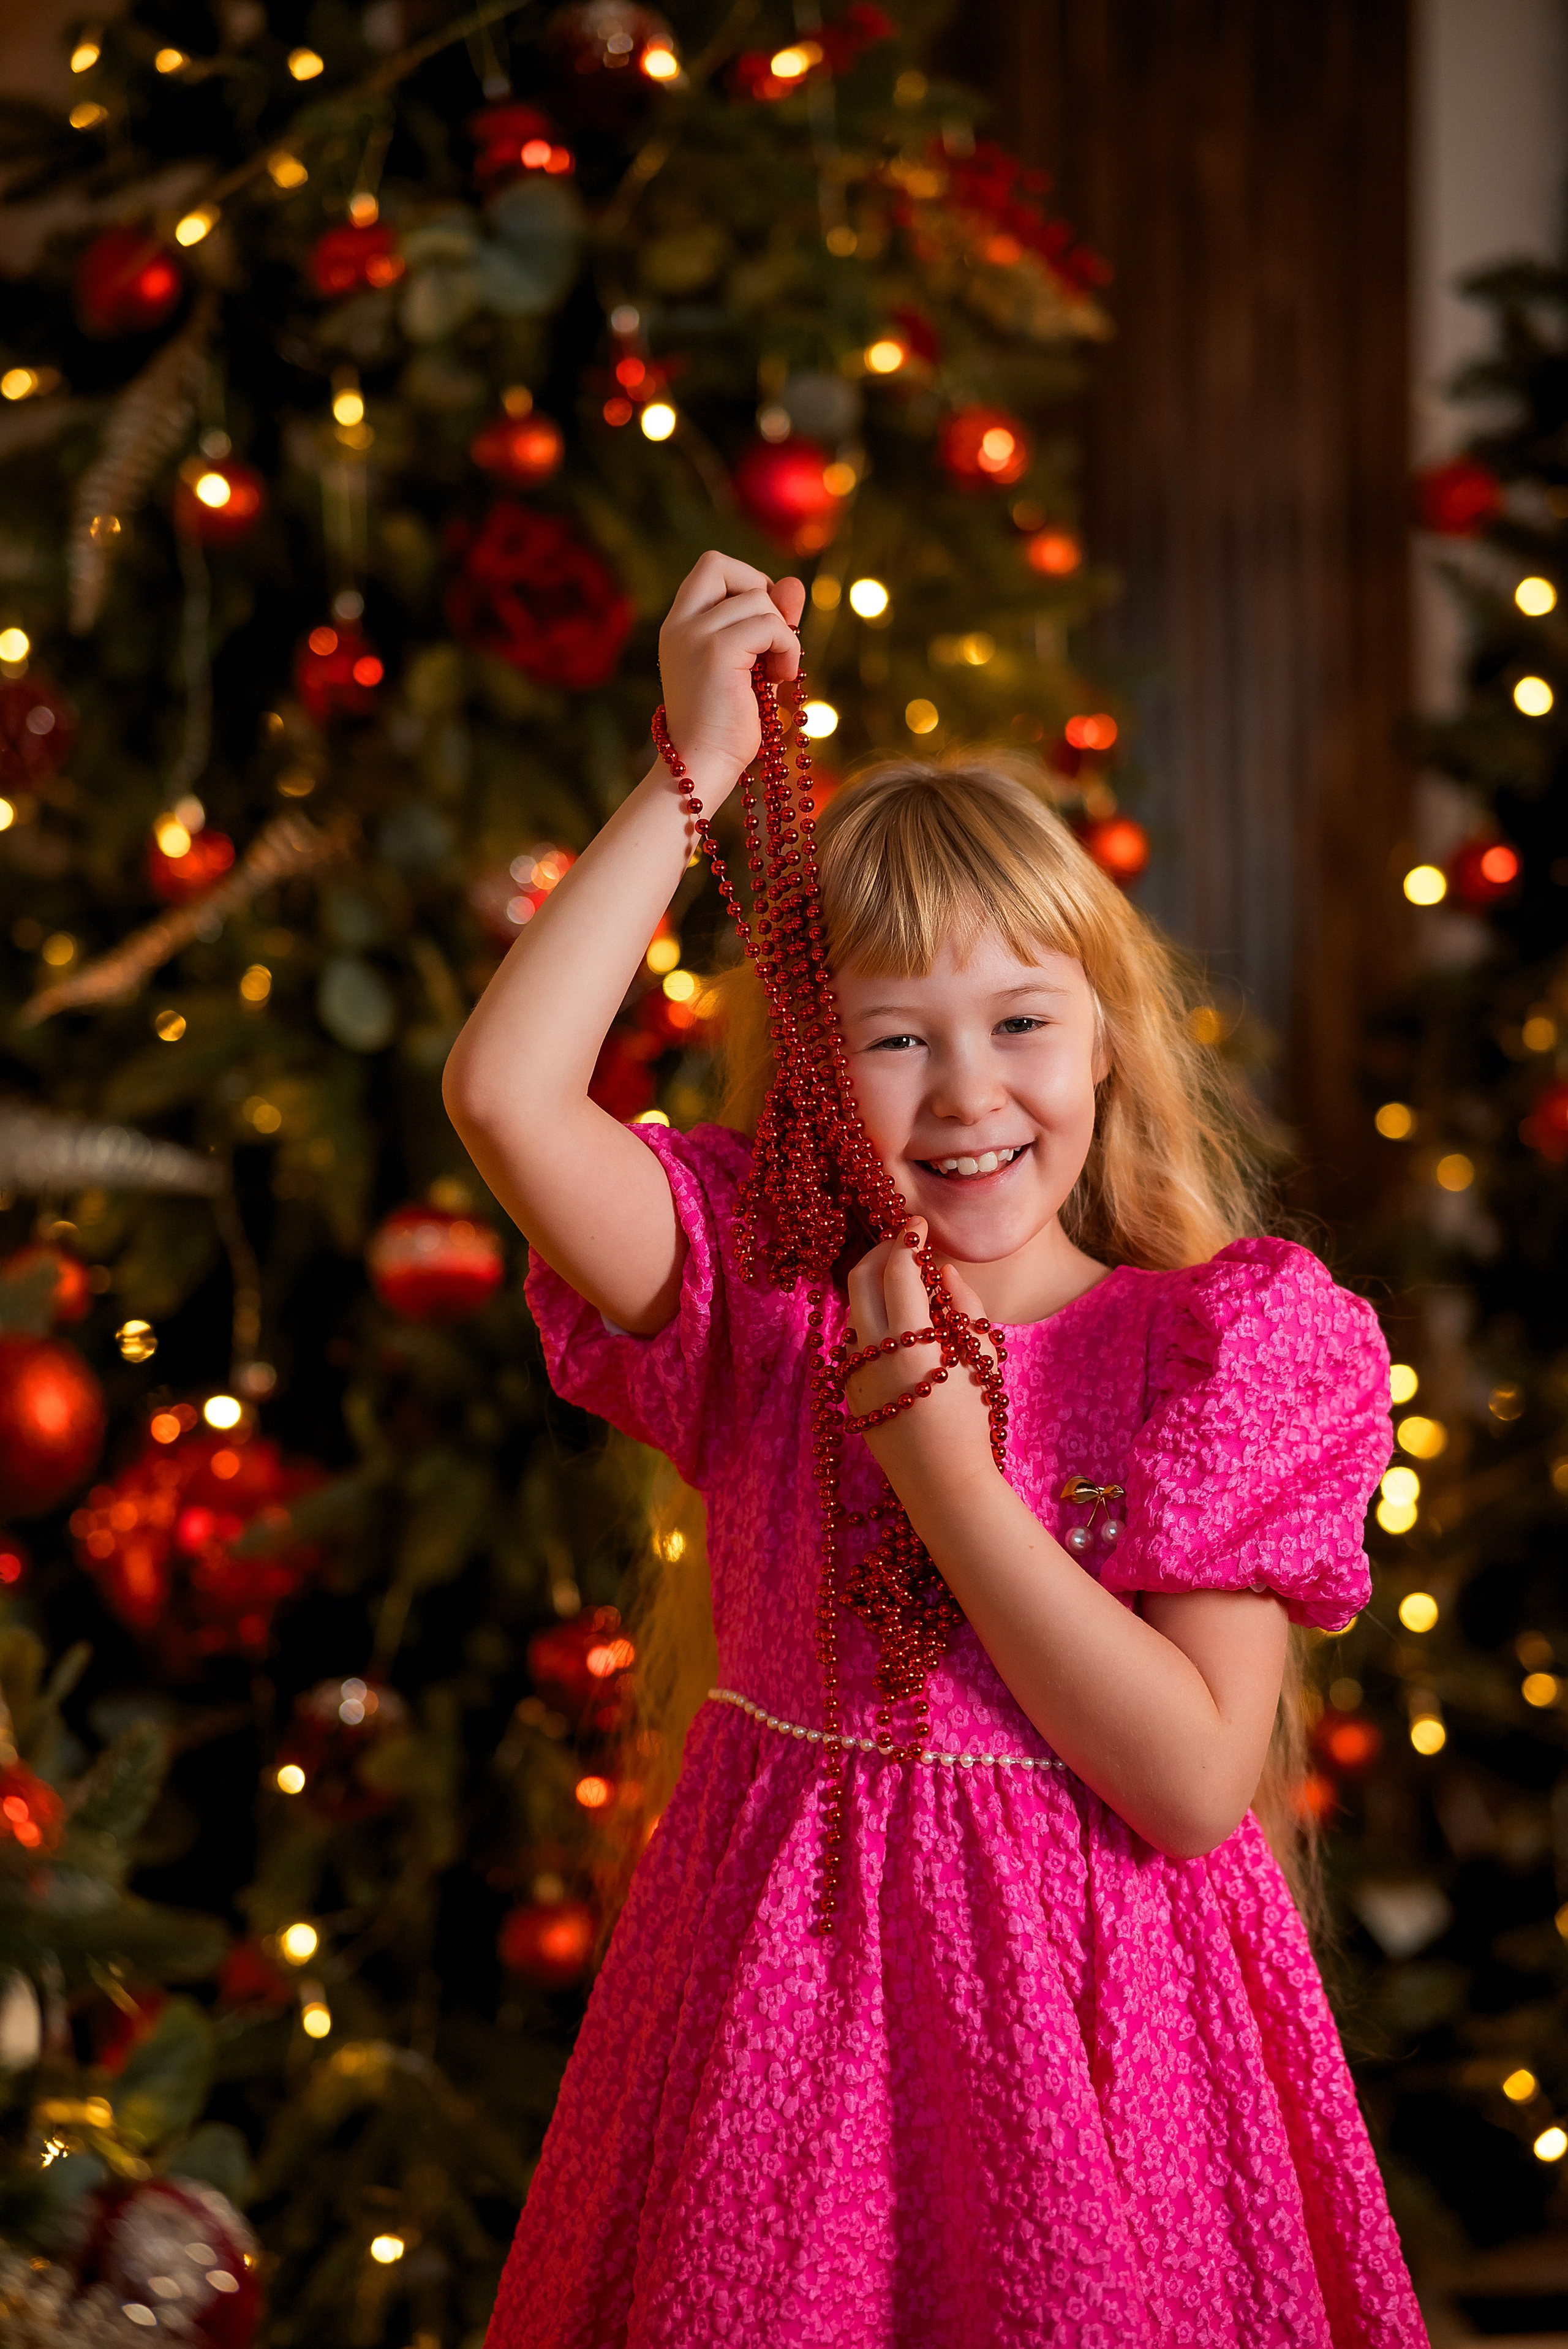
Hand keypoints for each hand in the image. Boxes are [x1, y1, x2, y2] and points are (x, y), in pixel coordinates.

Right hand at [657, 551, 804, 799]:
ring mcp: (694, 634)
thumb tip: (794, 583)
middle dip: (762, 596)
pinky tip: (781, 679)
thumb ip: (770, 621)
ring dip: (782, 633)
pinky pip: (769, 626)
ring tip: (778, 673)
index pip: (711, 567)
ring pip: (757, 599)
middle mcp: (679, 624)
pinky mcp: (716, 651)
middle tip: (771, 642)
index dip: (746, 580)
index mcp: (679, 625)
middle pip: (724, 566)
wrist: (704, 766)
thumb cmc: (727, 724)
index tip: (763, 623)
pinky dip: (787, 648)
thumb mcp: (751, 664)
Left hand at [843, 1220, 1000, 1489]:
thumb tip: (942, 1271)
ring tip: (905, 1285)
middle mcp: (871, 1353)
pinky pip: (853, 1340)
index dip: (908, 1239)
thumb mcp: (980, 1359)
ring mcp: (853, 1372)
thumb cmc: (973, 1422)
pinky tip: (897, 1327)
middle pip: (858, 1278)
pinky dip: (871, 1320)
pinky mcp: (848, 1390)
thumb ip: (963, 1307)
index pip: (898, 1269)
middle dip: (880, 1252)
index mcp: (908, 1343)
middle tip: (904, 1244)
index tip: (919, 1226)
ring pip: (852, 1308)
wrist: (942, 1482)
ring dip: (873, 1286)